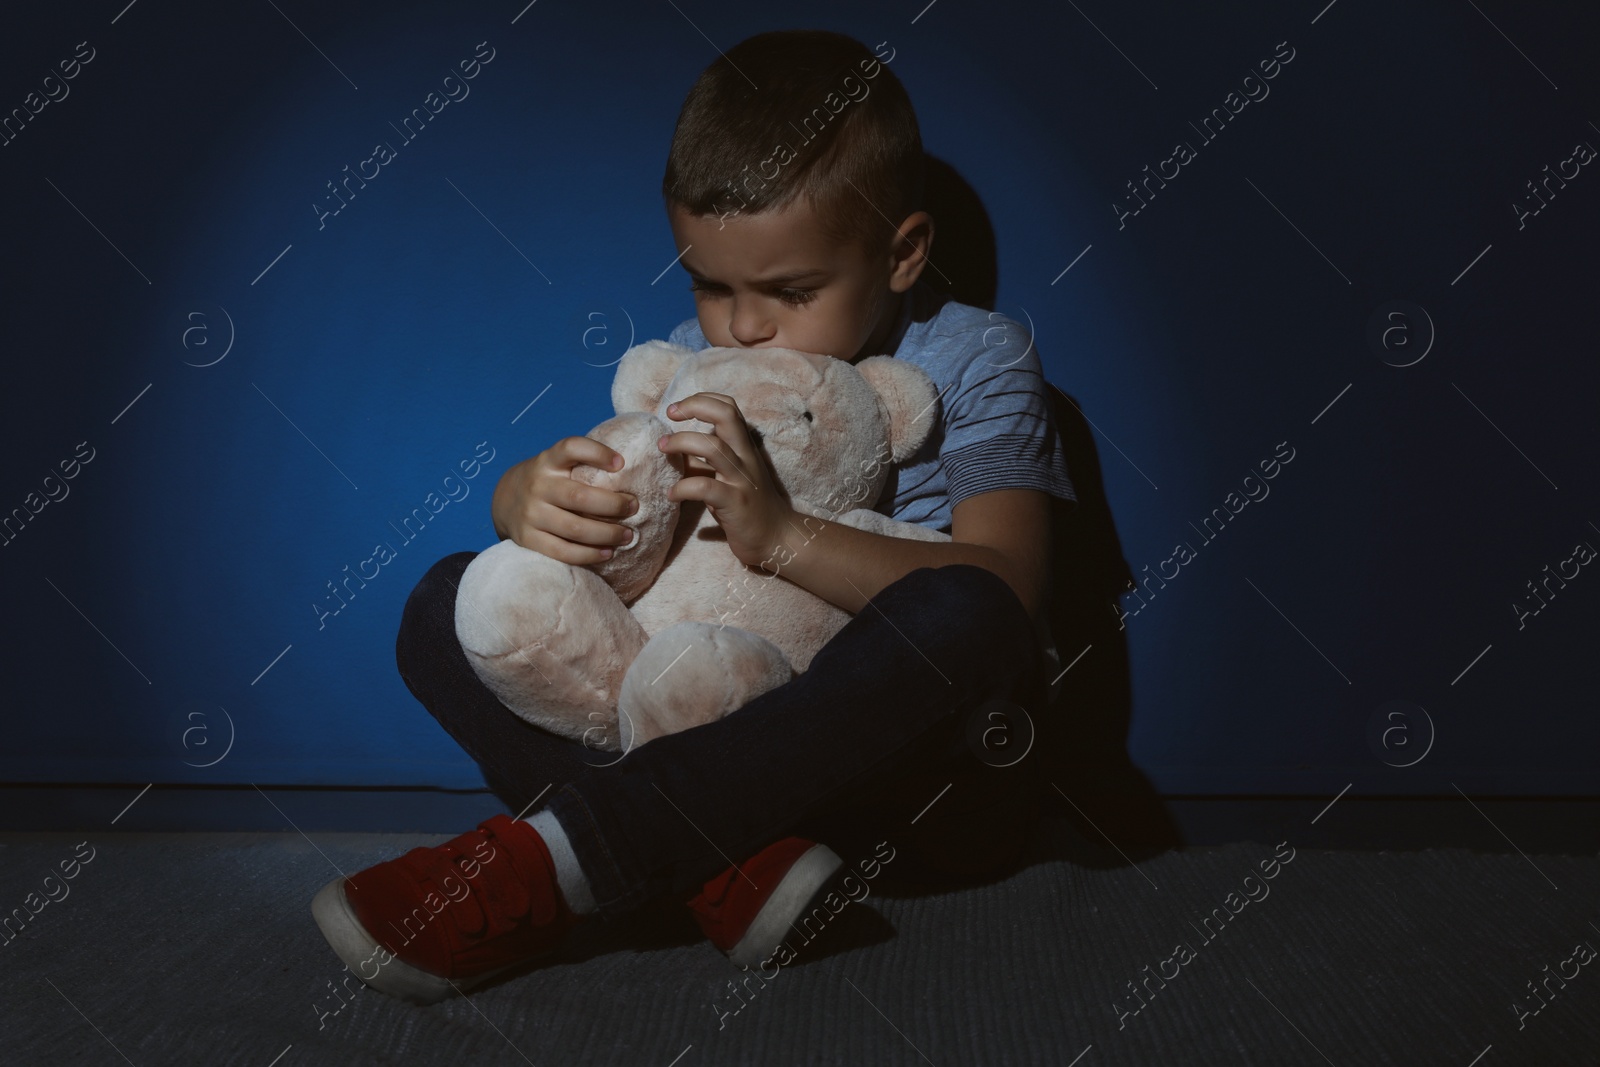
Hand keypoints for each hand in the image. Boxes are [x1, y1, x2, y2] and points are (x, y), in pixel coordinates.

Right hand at [490, 436, 638, 563]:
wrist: (504, 501)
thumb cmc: (548, 481)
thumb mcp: (557, 464)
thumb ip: (583, 464)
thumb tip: (632, 471)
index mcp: (548, 461)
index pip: (570, 448)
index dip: (596, 453)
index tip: (620, 463)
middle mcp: (537, 485)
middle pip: (579, 496)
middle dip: (613, 504)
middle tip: (633, 507)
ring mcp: (531, 514)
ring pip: (574, 528)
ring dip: (606, 534)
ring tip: (627, 535)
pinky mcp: (528, 539)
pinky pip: (563, 551)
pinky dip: (589, 554)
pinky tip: (608, 553)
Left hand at [657, 393, 794, 568]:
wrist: (777, 539)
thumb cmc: (747, 506)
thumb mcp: (727, 476)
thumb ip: (705, 460)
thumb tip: (673, 447)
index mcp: (744, 447)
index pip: (728, 406)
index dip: (702, 399)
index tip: (678, 409)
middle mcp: (745, 457)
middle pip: (725, 415)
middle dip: (694, 406)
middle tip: (670, 415)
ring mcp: (741, 479)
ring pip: (713, 447)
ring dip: (681, 442)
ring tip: (663, 449)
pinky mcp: (735, 503)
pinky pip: (705, 487)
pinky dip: (682, 488)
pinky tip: (672, 494)